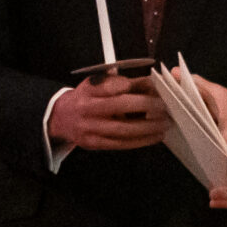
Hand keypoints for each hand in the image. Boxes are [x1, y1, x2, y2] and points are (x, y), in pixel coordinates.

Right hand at [49, 73, 165, 151]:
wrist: (61, 117)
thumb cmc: (87, 98)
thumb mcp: (96, 84)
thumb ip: (121, 83)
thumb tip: (150, 84)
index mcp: (88, 90)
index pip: (108, 85)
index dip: (129, 85)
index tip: (149, 85)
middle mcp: (86, 108)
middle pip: (118, 105)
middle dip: (145, 105)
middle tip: (164, 106)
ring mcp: (88, 128)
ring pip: (122, 128)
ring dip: (148, 127)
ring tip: (164, 123)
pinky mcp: (94, 143)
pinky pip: (121, 144)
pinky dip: (141, 140)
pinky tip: (155, 136)